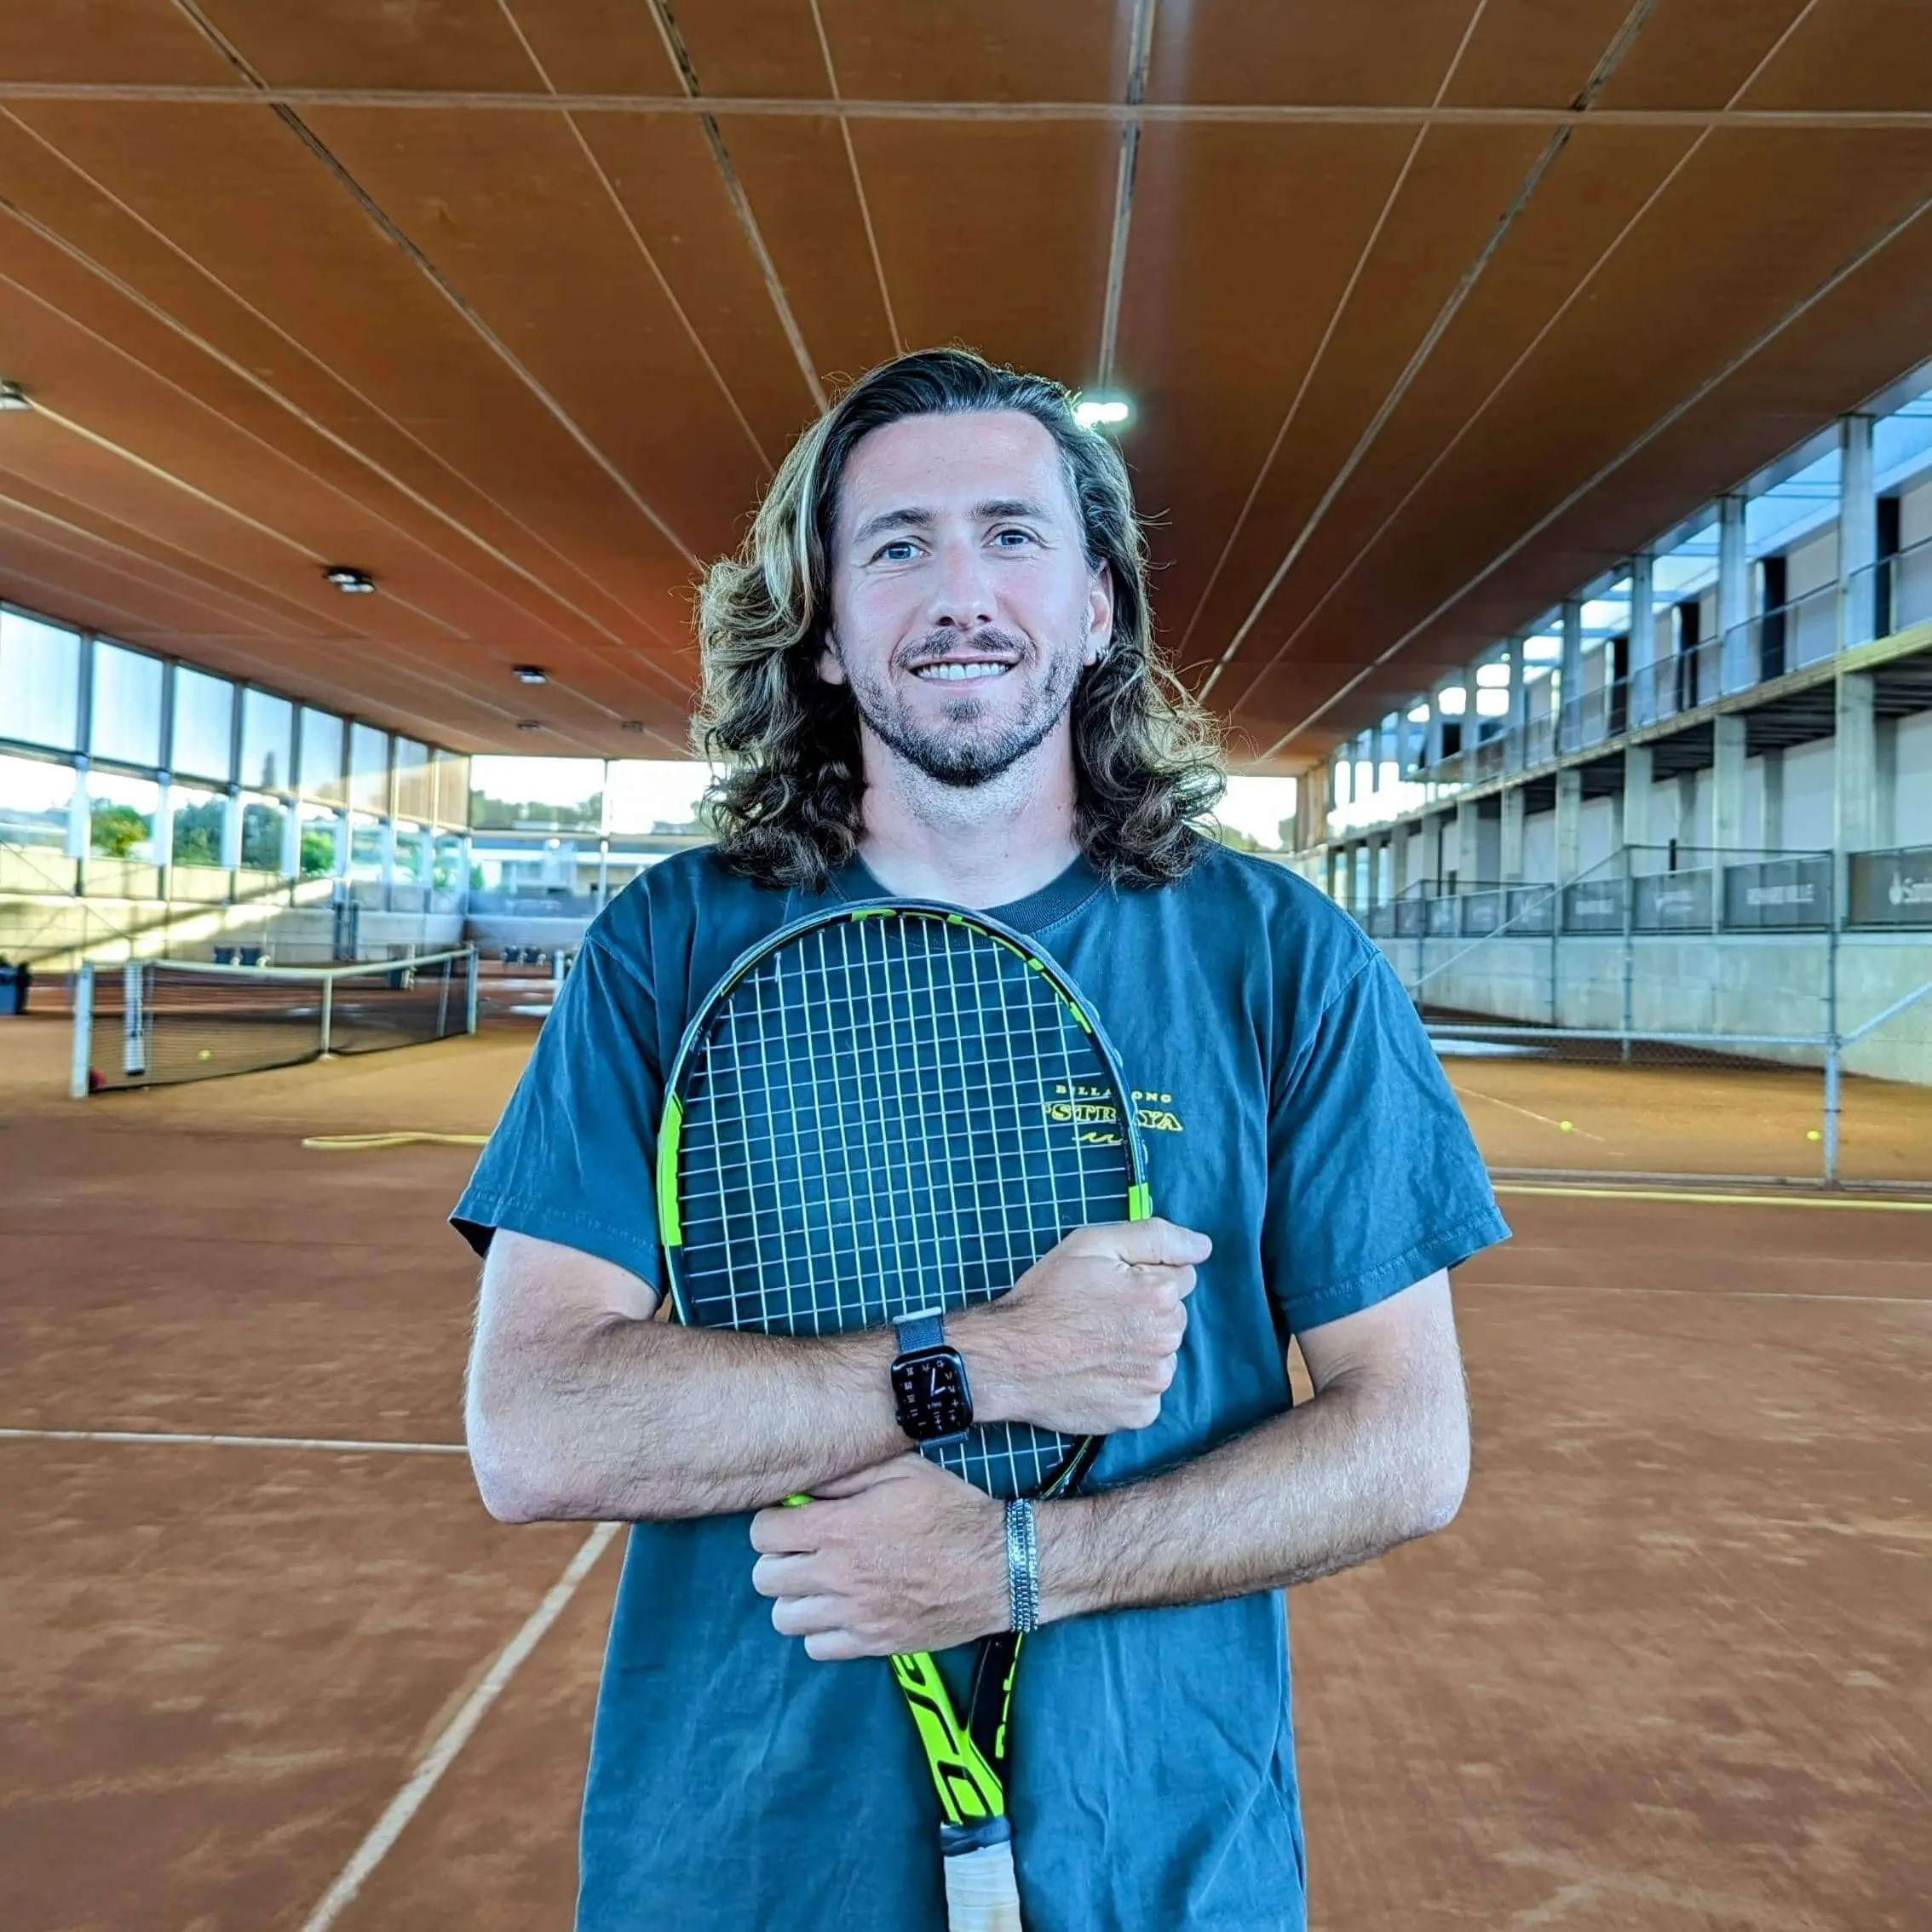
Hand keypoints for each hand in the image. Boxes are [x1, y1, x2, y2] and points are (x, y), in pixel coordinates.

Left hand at [750, 1456, 1005, 1659]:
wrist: (999, 1567)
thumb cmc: (952, 1510)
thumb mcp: (903, 1470)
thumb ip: (848, 1474)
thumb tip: (806, 1483)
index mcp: (839, 1529)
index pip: (763, 1532)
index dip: (774, 1521)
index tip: (794, 1518)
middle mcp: (836, 1576)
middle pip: (765, 1578)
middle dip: (779, 1558)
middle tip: (805, 1549)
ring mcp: (853, 1616)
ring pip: (784, 1618)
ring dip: (796, 1596)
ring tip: (820, 1582)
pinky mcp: (872, 1645)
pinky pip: (816, 1648)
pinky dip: (820, 1630)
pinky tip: (841, 1609)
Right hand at [955, 1217, 1207, 1435]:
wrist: (1008, 1360)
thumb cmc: (1046, 1297)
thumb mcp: (1092, 1244)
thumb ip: (1154, 1237)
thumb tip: (1203, 1247)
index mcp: (1160, 1295)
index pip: (1180, 1277)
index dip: (1143, 1276)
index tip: (1110, 1286)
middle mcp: (1166, 1341)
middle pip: (1172, 1316)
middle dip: (1145, 1312)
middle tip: (1098, 1315)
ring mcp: (1155, 1382)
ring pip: (1161, 1354)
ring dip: (1139, 1348)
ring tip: (1094, 1346)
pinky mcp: (1140, 1414)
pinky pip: (1147, 1390)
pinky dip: (1129, 1383)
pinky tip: (1097, 1372)